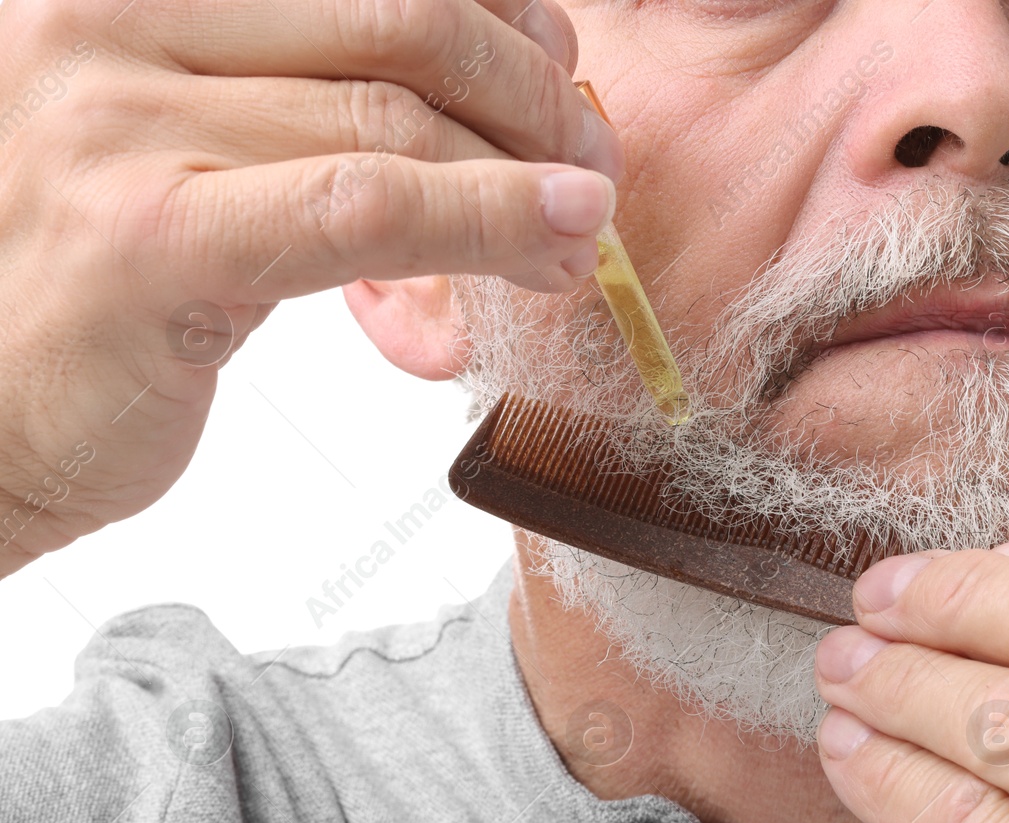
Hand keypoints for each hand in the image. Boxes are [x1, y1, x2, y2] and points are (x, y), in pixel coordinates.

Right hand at [0, 0, 620, 575]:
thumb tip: (476, 76)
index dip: (487, 5)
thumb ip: (299, 94)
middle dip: (526, 85)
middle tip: (587, 155)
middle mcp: (105, 19)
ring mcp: (115, 121)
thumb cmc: (94, 282)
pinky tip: (553, 236)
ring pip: (393, 114)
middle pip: (396, 14)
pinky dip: (484, 216)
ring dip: (523, 172)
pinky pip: (362, 207)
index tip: (552, 56)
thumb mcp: (184, 143)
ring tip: (576, 225)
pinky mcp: (148, 236)